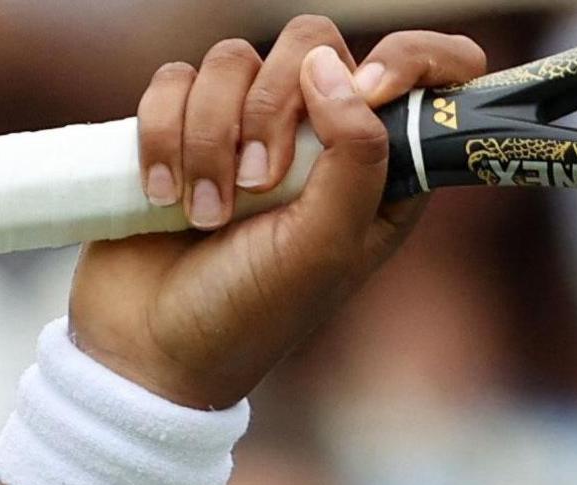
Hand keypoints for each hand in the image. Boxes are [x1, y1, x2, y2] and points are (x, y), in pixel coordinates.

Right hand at [71, 21, 487, 412]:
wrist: (150, 347)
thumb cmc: (251, 313)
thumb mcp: (325, 247)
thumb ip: (354, 155)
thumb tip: (333, 69)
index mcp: (379, 169)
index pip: (425, 73)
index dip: (410, 59)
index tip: (370, 87)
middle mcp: (318, 137)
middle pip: (312, 44)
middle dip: (275, 107)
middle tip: (261, 184)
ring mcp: (246, 126)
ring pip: (233, 59)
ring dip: (210, 136)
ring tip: (206, 214)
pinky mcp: (182, 125)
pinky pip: (174, 80)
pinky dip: (164, 134)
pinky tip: (162, 196)